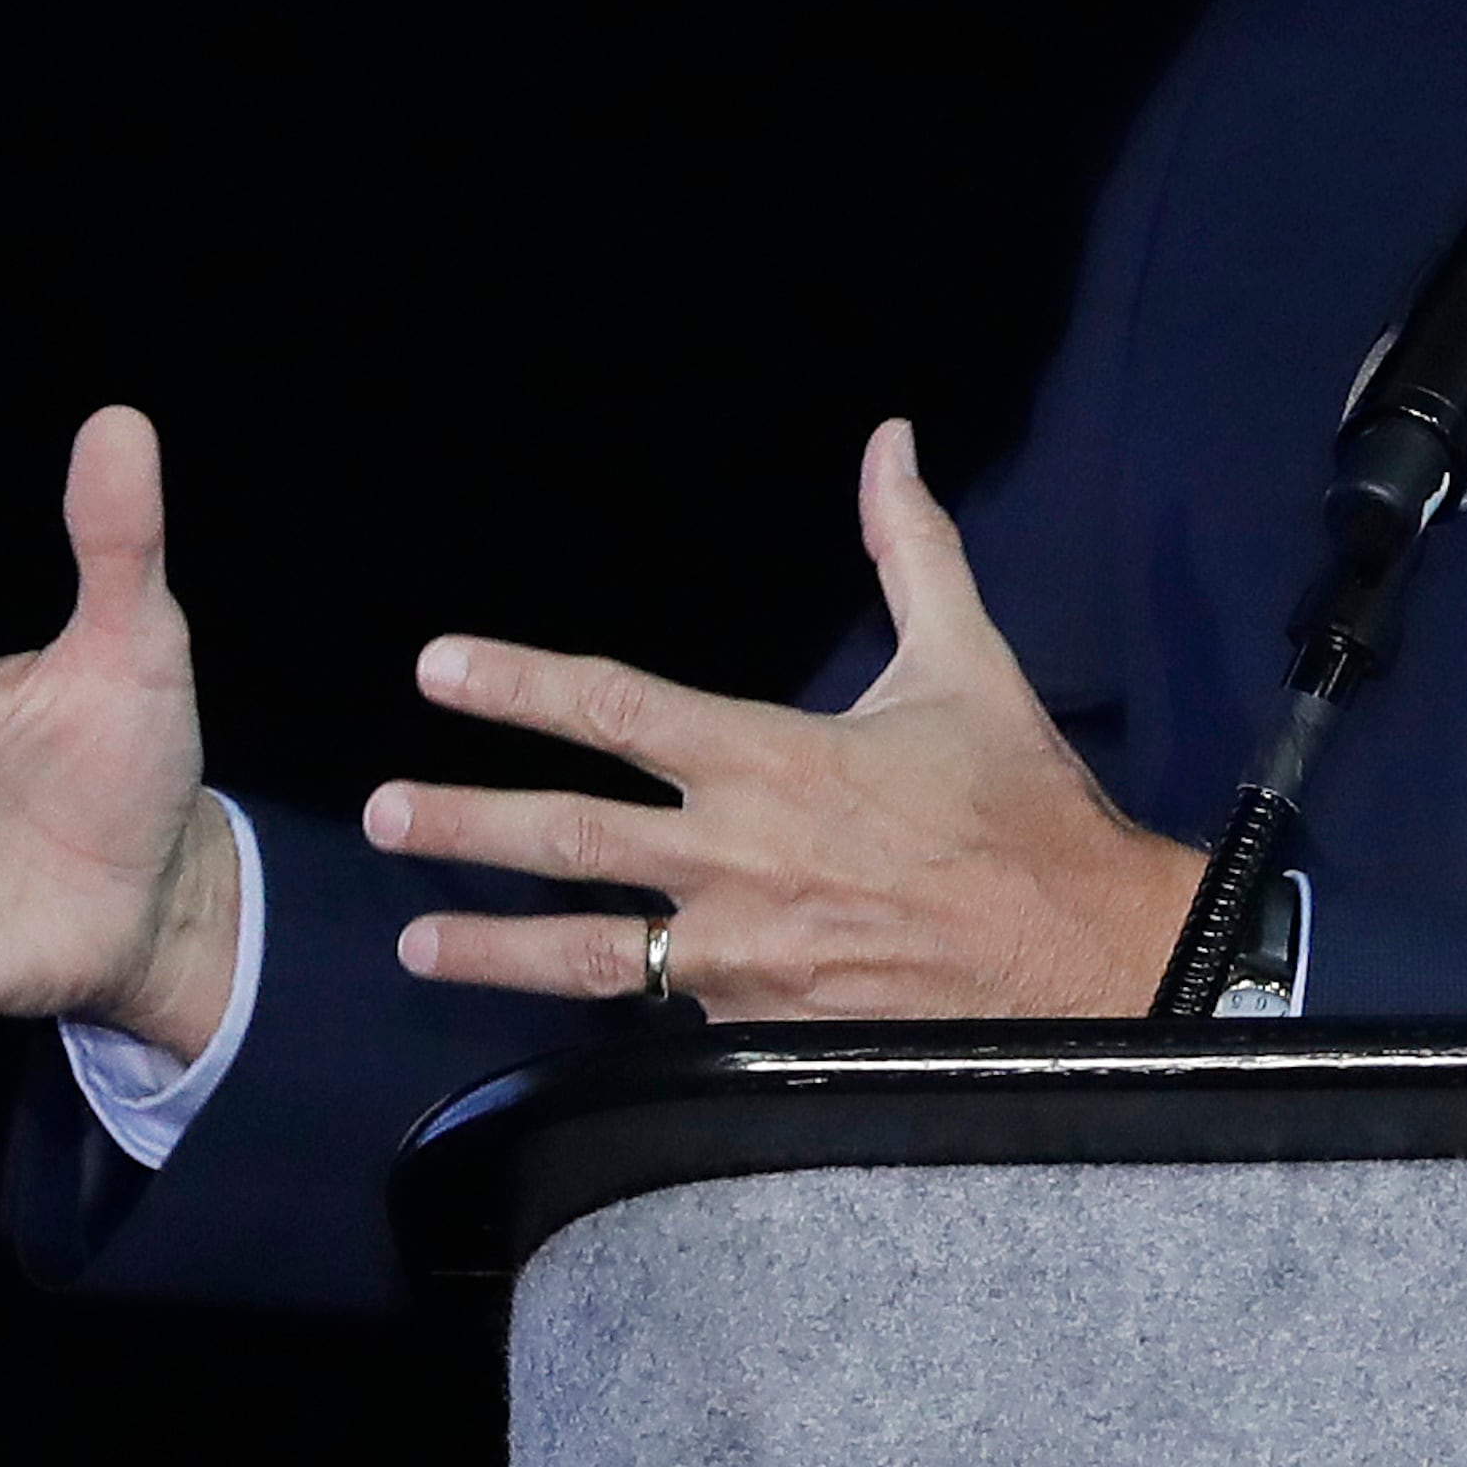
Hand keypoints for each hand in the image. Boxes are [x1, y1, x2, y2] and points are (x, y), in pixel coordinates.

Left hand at [369, 420, 1203, 1018]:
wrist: (1084, 957)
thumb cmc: (1021, 806)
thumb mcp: (966, 662)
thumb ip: (911, 548)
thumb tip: (890, 440)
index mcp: (773, 756)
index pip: (616, 708)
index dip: (518, 682)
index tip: (439, 668)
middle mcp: (736, 856)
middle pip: (568, 835)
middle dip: (464, 820)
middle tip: (382, 813)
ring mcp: (737, 954)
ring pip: (585, 950)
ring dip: (488, 944)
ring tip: (412, 942)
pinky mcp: (758, 1026)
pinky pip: (656, 1013)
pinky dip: (599, 1007)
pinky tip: (546, 1012)